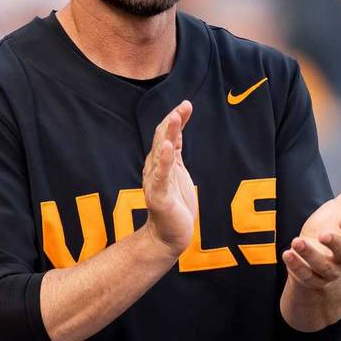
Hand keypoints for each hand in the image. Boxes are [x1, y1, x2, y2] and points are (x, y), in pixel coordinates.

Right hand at [142, 101, 196, 256]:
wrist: (168, 236)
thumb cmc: (174, 203)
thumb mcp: (177, 171)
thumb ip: (174, 151)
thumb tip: (177, 127)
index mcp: (160, 162)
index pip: (166, 135)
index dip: (176, 119)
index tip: (187, 104)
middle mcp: (154, 168)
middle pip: (161, 139)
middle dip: (171, 122)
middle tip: (180, 108)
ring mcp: (155, 181)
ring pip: (160, 153)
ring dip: (167, 134)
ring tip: (174, 118)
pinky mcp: (159, 195)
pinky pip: (161, 175)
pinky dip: (163, 160)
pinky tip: (167, 147)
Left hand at [282, 152, 340, 289]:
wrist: (318, 256)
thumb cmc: (334, 227)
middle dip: (335, 245)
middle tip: (324, 234)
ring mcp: (328, 270)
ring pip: (323, 267)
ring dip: (310, 256)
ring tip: (296, 242)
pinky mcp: (311, 278)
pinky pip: (305, 276)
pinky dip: (296, 267)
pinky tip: (286, 253)